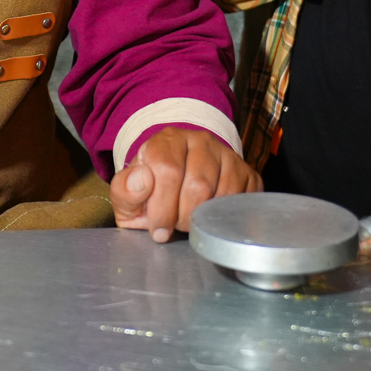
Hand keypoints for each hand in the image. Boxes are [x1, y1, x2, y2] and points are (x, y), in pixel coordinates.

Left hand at [111, 126, 259, 241]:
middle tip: (175, 226)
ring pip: (221, 193)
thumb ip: (125, 190)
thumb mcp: (126, 195)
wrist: (176, 185)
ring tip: (190, 221)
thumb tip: (142, 179)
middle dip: (183, 217)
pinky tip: (209, 216)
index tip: (158, 229)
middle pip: (198, 185)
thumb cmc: (150, 193)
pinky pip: (241, 197)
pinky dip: (224, 215)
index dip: (162, 207)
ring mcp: (225, 153)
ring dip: (203, 219)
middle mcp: (199, 140)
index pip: (168, 171)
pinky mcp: (246, 170)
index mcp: (165, 141)